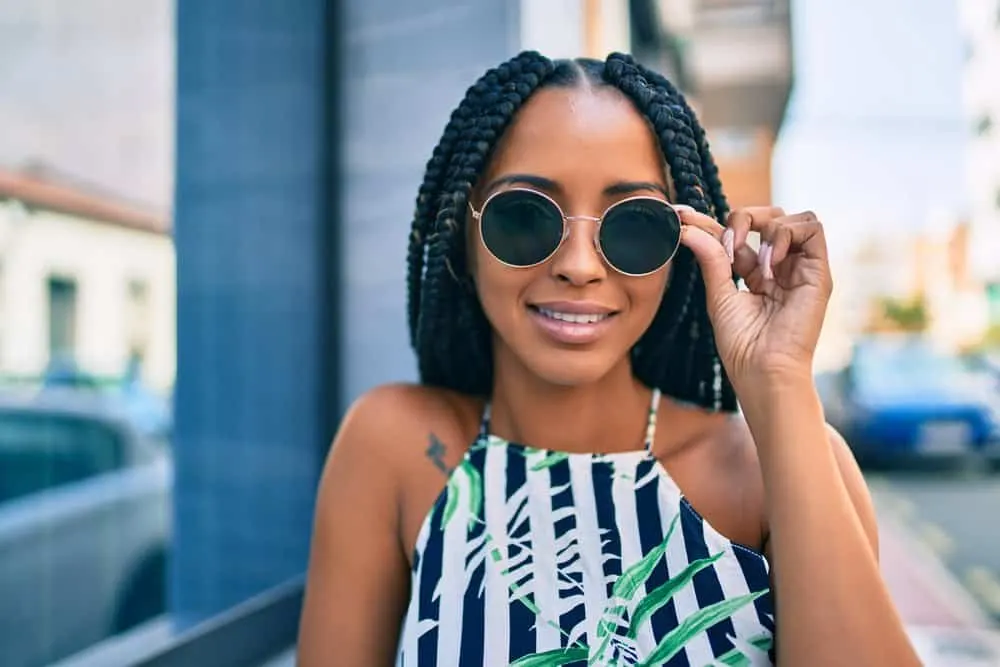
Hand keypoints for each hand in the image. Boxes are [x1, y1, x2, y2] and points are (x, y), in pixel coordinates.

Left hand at [676, 206, 832, 386]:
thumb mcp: (719, 295)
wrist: (763, 370)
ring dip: (766, 228)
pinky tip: (769, 263)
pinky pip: (813, 229)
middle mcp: (782, 267)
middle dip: (743, 218)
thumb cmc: (742, 344)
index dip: (712, 222)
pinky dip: (786, 235)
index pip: (739, 235)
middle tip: (727, 243)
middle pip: (770, 216)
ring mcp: (802, 269)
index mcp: (757, 274)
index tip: (684, 216)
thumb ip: (710, 258)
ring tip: (751, 263)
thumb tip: (689, 228)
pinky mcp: (819, 273)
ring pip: (793, 218)